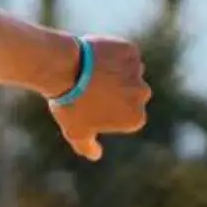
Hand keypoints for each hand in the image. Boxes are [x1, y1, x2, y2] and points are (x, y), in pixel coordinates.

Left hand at [47, 36, 149, 162]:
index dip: (108, 111)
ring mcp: (137, 72)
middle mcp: (142, 94)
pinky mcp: (130, 51)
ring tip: (91, 73)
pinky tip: (95, 59)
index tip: (92, 106)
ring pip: (129, 73)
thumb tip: (95, 155)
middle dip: (117, 92)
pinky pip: (124, 54)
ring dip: (116, 73)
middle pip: (132, 94)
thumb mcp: (76, 131)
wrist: (64, 69)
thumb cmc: (70, 104)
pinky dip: (113, 55)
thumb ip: (87, 146)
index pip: (127, 116)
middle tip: (91, 88)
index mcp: (135, 118)